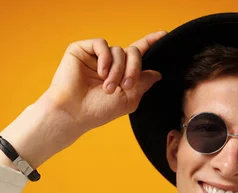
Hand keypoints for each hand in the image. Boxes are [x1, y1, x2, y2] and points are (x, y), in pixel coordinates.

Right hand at [42, 31, 166, 137]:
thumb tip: (157, 73)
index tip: (163, 34)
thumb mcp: (128, 100)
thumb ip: (143, 84)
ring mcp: (96, 56)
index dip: (150, 43)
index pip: (138, 55)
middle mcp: (110, 63)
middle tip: (127, 84)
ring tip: (108, 87)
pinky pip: (102, 45)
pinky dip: (106, 59)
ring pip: (119, 50)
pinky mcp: (82, 50)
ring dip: (117, 70)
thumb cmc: (98, 110)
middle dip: (134, 68)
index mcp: (121, 73)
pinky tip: (101, 73)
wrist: (74, 112)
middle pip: (133, 52)